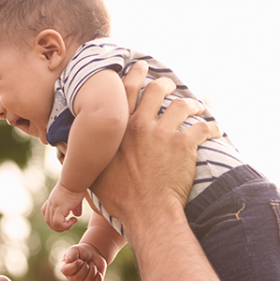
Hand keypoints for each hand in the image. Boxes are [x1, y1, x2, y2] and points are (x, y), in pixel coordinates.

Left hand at [42, 182, 83, 231]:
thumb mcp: (74, 199)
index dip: (52, 220)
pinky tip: (74, 220)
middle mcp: (51, 204)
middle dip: (57, 227)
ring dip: (63, 227)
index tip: (63, 221)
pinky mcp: (59, 208)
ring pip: (53, 224)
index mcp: (53, 200)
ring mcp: (54, 206)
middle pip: (48, 221)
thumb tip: (76, 215)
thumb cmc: (76, 186)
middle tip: (68, 227)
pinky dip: (66, 225)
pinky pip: (59, 223)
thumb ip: (74, 207)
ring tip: (72, 222)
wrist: (75, 180)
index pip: (46, 213)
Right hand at [60, 243, 107, 280]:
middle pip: (77, 278)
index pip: (66, 271)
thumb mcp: (75, 249)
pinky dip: (99, 277)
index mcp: (65, 269)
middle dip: (85, 267)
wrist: (94, 253)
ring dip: (93, 270)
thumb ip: (71, 254)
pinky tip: (98, 272)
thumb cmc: (82, 251)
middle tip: (86, 262)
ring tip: (92, 264)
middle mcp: (72, 278)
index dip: (75, 266)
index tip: (80, 260)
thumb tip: (69, 261)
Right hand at [90, 62, 219, 224]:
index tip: (139, 68)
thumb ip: (81, 156)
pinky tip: (216, 131)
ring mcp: (163, 133)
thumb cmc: (119, 198)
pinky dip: (211, 128)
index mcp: (119, 129)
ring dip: (190, 103)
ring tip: (196, 106)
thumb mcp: (91, 173)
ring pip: (181, 104)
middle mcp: (140, 124)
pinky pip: (202, 127)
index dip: (134, 75)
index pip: (126, 91)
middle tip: (168, 84)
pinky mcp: (183, 144)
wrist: (146, 212)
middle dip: (164, 83)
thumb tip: (64, 146)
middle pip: (155, 90)